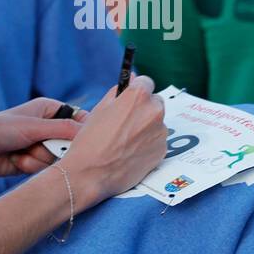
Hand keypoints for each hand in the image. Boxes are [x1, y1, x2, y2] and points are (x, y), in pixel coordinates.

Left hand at [0, 97, 88, 178]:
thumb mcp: (34, 126)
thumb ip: (63, 130)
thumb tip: (89, 134)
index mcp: (50, 110)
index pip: (79, 120)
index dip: (82, 132)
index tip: (78, 141)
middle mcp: (47, 128)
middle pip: (70, 144)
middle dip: (54, 149)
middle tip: (38, 146)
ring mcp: (40, 146)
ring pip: (57, 159)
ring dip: (39, 159)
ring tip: (21, 151)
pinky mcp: (33, 163)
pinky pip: (44, 170)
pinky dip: (30, 167)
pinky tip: (15, 160)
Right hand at [58, 74, 166, 203]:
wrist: (91, 174)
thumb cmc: (91, 141)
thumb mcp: (100, 108)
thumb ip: (118, 91)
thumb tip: (132, 80)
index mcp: (138, 96)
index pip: (146, 82)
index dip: (137, 90)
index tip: (131, 98)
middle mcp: (154, 111)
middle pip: (155, 102)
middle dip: (144, 108)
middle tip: (126, 122)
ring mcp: (160, 132)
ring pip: (156, 123)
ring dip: (146, 127)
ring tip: (125, 141)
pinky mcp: (162, 151)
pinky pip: (157, 141)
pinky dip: (148, 144)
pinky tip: (131, 152)